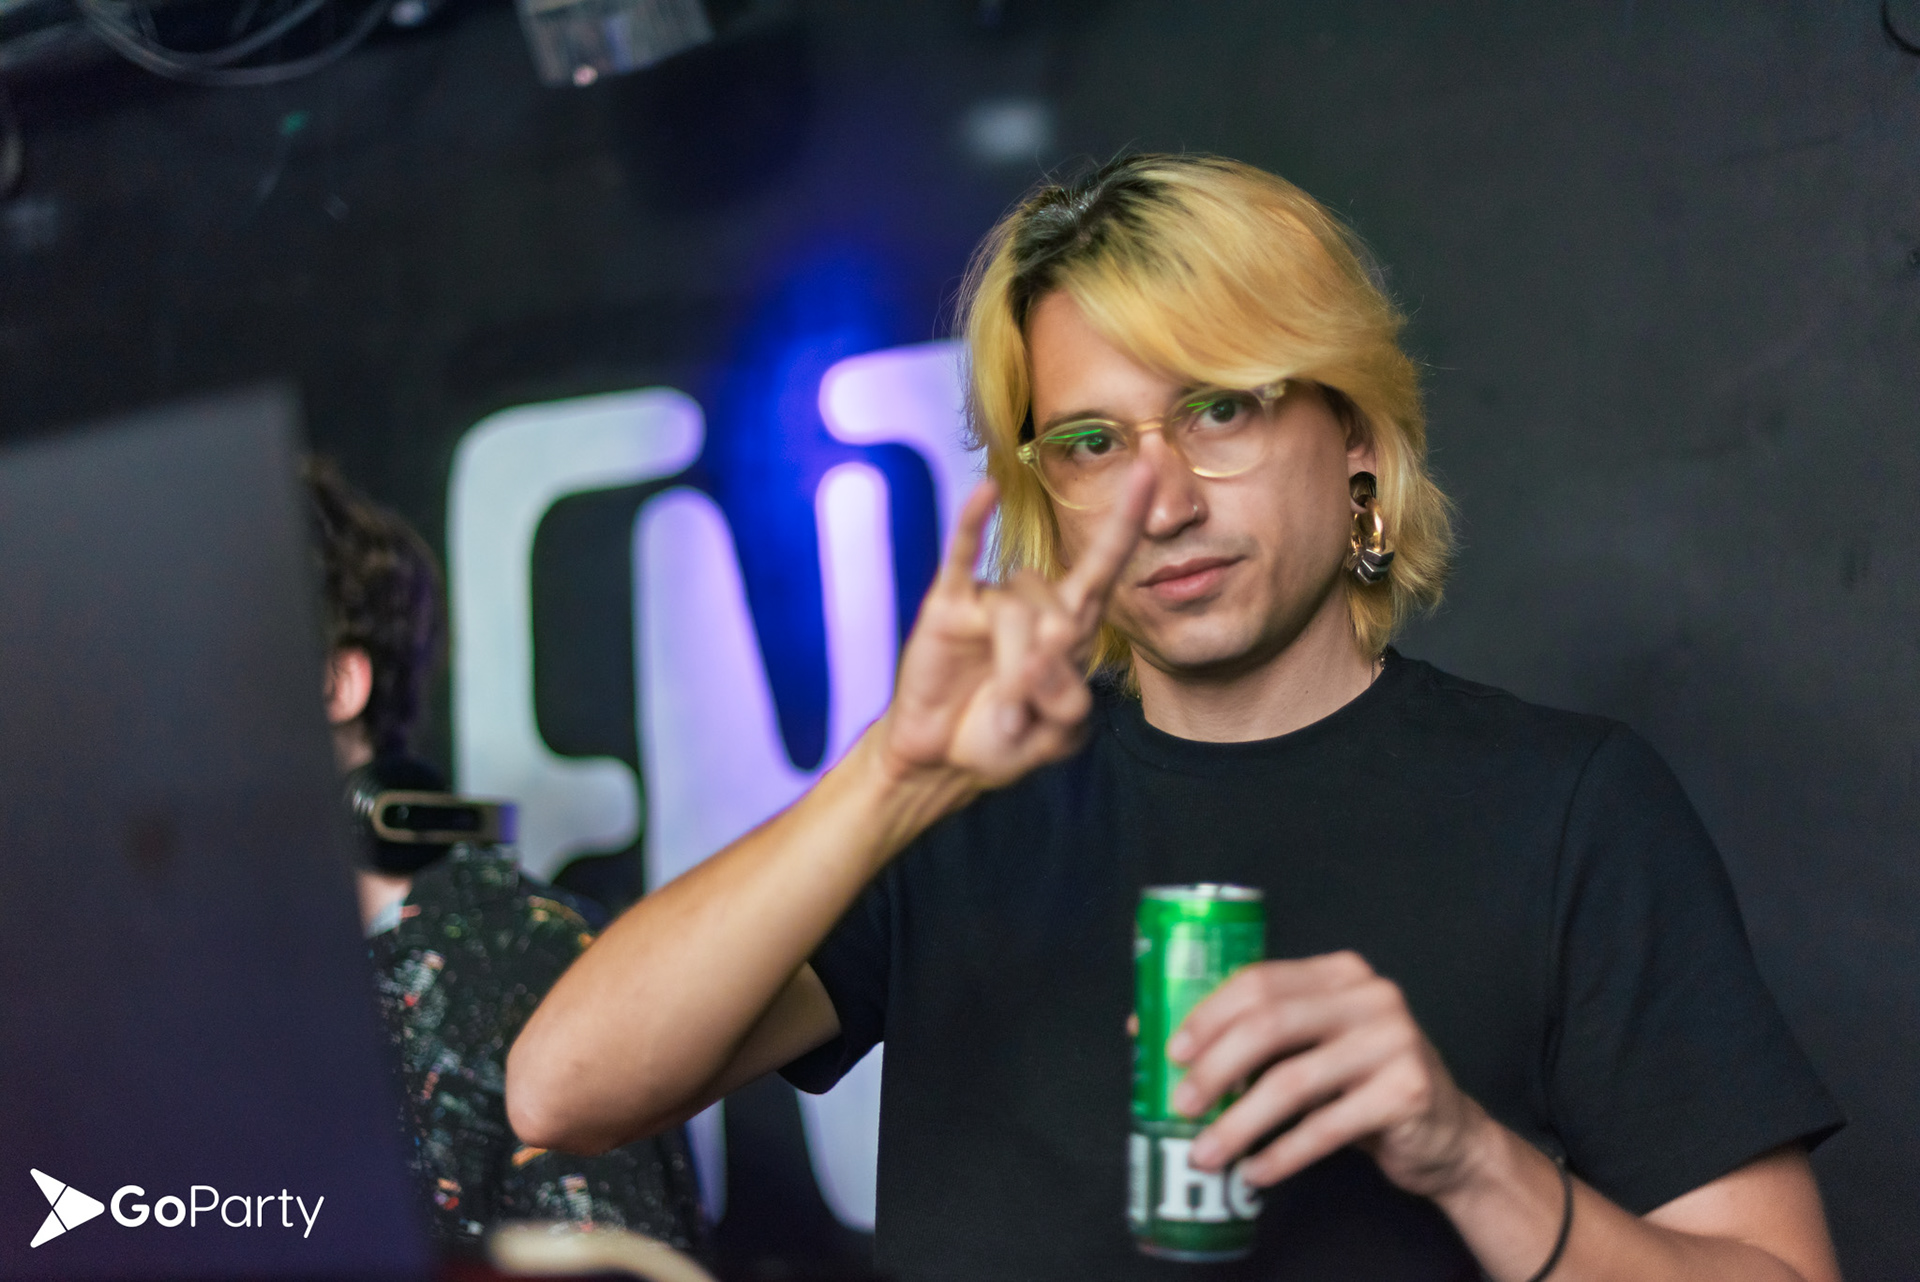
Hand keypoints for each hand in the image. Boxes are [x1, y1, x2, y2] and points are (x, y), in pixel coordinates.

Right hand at [877, 466, 1153, 791]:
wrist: (939, 759)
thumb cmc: (1000, 739)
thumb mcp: (1049, 739)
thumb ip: (1063, 706)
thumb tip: (1041, 653)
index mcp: (1069, 629)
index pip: (1103, 565)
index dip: (1125, 520)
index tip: (1148, 468)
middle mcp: (1034, 604)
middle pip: (1059, 609)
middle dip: (1049, 669)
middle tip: (1031, 715)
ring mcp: (991, 601)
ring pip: (1014, 608)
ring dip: (1012, 663)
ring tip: (1005, 712)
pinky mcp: (948, 607)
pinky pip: (962, 557)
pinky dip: (973, 524)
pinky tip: (987, 494)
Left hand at [1169, 951, 1491, 1199]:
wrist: (1446, 1137)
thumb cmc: (1359, 1087)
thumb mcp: (1311, 1048)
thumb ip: (1254, 1037)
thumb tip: (1148, 1034)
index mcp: (1339, 973)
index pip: (1260, 980)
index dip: (1208, 1015)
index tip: (1171, 1054)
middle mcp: (1371, 996)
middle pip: (1270, 1024)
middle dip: (1215, 1069)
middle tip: (1180, 1107)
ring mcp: (1395, 1041)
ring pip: (1293, 1081)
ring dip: (1240, 1122)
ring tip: (1206, 1153)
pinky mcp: (1409, 1091)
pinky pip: (1327, 1127)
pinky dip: (1283, 1154)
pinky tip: (1256, 1172)